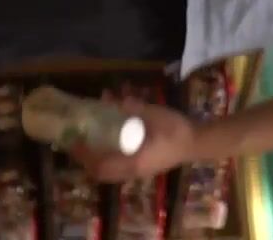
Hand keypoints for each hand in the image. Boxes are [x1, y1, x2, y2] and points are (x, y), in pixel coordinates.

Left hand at [69, 101, 198, 182]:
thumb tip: (113, 99)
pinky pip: (118, 166)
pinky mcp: (143, 166)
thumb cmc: (176, 130)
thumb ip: (133, 108)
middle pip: (101, 172)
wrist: (198, 142)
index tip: (74, 141)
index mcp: (134, 162)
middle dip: (86, 159)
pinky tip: (107, 140)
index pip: (101, 166)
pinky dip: (107, 156)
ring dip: (95, 158)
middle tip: (75, 141)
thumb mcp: (154, 114)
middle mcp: (133, 171)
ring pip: (109, 171)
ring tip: (86, 142)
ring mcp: (138, 171)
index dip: (85, 156)